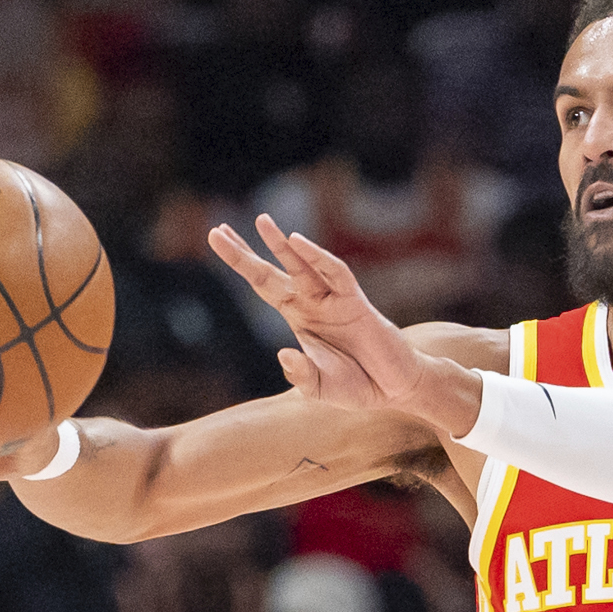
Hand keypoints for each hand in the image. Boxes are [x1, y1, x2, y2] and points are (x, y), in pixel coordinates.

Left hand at [207, 216, 475, 431]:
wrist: (394, 389)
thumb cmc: (357, 386)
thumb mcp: (320, 389)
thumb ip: (302, 375)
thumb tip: (284, 354)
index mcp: (299, 318)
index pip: (263, 286)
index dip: (242, 265)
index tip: (218, 241)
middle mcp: (312, 303)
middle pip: (273, 272)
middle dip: (246, 253)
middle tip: (217, 232)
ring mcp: (333, 300)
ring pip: (302, 266)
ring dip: (281, 245)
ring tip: (261, 222)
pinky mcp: (356, 303)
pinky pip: (335, 274)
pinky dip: (317, 258)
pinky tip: (298, 243)